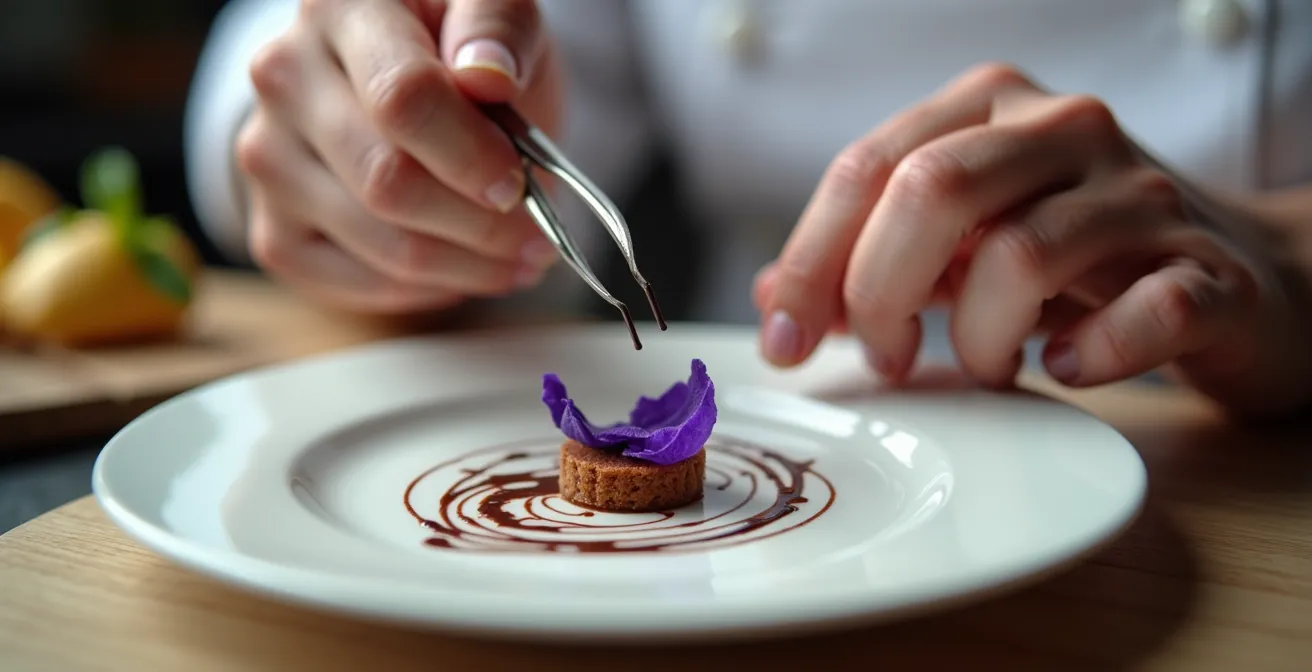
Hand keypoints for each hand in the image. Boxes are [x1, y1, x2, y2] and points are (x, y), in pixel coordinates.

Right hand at [235, 0, 560, 313]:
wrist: (407, 86)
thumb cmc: (460, 46)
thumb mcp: (499, 10)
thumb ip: (498, 27)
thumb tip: (487, 76)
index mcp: (339, 9)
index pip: (402, 100)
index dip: (471, 155)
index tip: (518, 182)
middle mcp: (284, 79)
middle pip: (388, 183)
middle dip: (482, 224)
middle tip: (538, 233)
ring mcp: (267, 158)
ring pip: (381, 245)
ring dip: (470, 266)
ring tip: (520, 254)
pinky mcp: (274, 230)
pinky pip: (359, 285)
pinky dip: (431, 290)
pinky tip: (467, 268)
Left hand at [756, 63, 1311, 416]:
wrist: (1245, 276)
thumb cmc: (1083, 258)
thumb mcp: (963, 241)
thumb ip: (870, 258)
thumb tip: (773, 298)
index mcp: (991, 106)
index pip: (869, 167)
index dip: (810, 261)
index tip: (784, 340)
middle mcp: (1067, 130)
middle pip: (934, 190)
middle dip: (879, 293)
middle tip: (884, 357)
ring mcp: (1146, 195)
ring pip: (1023, 254)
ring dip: (976, 338)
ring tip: (983, 366)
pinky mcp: (1214, 272)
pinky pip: (1144, 315)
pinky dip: (1087, 359)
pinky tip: (1064, 367)